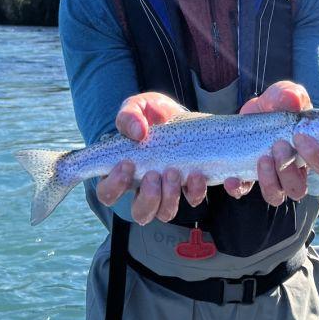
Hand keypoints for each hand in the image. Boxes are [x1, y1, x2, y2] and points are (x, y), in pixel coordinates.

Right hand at [95, 92, 207, 224]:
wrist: (182, 115)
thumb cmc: (153, 115)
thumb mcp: (139, 107)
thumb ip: (130, 115)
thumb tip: (138, 133)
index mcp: (124, 173)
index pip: (108, 193)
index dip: (114, 185)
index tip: (127, 164)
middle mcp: (146, 189)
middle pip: (141, 212)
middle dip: (149, 197)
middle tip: (156, 174)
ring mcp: (171, 191)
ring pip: (166, 213)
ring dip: (172, 197)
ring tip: (178, 173)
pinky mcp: (194, 187)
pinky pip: (198, 200)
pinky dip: (203, 193)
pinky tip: (210, 177)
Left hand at [237, 80, 318, 205]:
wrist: (250, 114)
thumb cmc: (275, 107)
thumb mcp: (281, 95)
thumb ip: (288, 94)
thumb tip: (293, 100)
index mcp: (310, 152)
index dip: (318, 156)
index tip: (300, 136)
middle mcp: (293, 171)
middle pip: (299, 187)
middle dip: (289, 169)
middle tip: (279, 145)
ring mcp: (270, 178)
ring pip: (276, 195)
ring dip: (269, 180)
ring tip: (262, 158)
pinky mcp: (246, 179)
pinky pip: (243, 192)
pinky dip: (237, 188)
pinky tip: (232, 177)